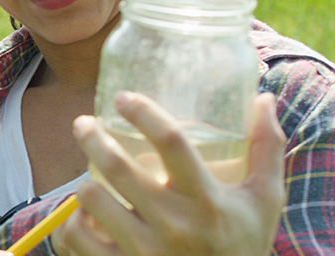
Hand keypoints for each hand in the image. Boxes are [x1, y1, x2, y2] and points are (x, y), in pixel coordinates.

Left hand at [54, 92, 284, 254]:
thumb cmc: (242, 243)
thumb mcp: (263, 200)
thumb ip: (265, 149)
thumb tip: (262, 98)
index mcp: (208, 200)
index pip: (172, 142)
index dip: (144, 113)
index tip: (124, 98)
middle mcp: (175, 224)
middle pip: (118, 167)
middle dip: (92, 137)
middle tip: (84, 124)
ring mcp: (145, 249)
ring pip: (91, 199)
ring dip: (84, 183)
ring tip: (89, 177)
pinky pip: (76, 237)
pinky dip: (73, 222)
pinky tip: (83, 215)